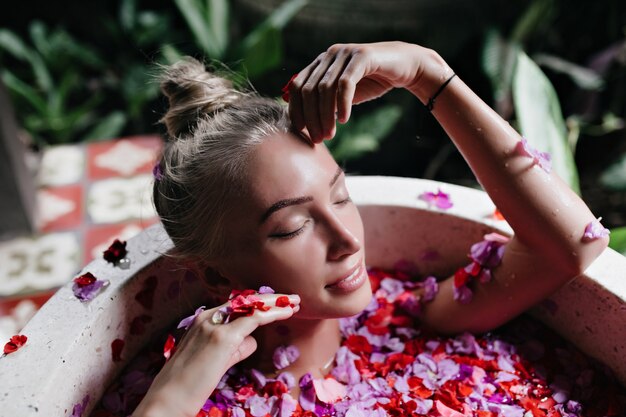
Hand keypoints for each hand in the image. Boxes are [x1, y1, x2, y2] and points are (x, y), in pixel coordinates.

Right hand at [133, 293, 299, 416]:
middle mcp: (207, 317)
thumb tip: (250, 340)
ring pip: (253, 307)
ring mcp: (214, 325)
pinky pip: (255, 319)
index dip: (258, 303)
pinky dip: (273, 313)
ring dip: (276, 304)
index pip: (236, 306)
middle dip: (270, 298)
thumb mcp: (213, 360)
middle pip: (246, 301)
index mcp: (201, 320)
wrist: (168, 399)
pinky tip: (287, 312)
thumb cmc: (187, 385)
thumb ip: (232, 348)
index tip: (275, 303)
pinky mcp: (223, 338)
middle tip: (291, 298)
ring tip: (295, 304)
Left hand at [286, 41, 449, 142]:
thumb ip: (325, 103)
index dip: (296, 109)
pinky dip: (343, 104)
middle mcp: (329, 54)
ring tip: (330, 135)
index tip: (300, 132)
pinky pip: (346, 84)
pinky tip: (345, 120)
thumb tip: (305, 124)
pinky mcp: (362, 56)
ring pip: (325, 88)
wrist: (405, 67)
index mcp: (320, 63)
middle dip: (311, 118)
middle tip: (318, 139)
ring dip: (326, 115)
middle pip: (309, 89)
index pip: (297, 86)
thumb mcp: (343, 95)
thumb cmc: (372, 82)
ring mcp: (345, 53)